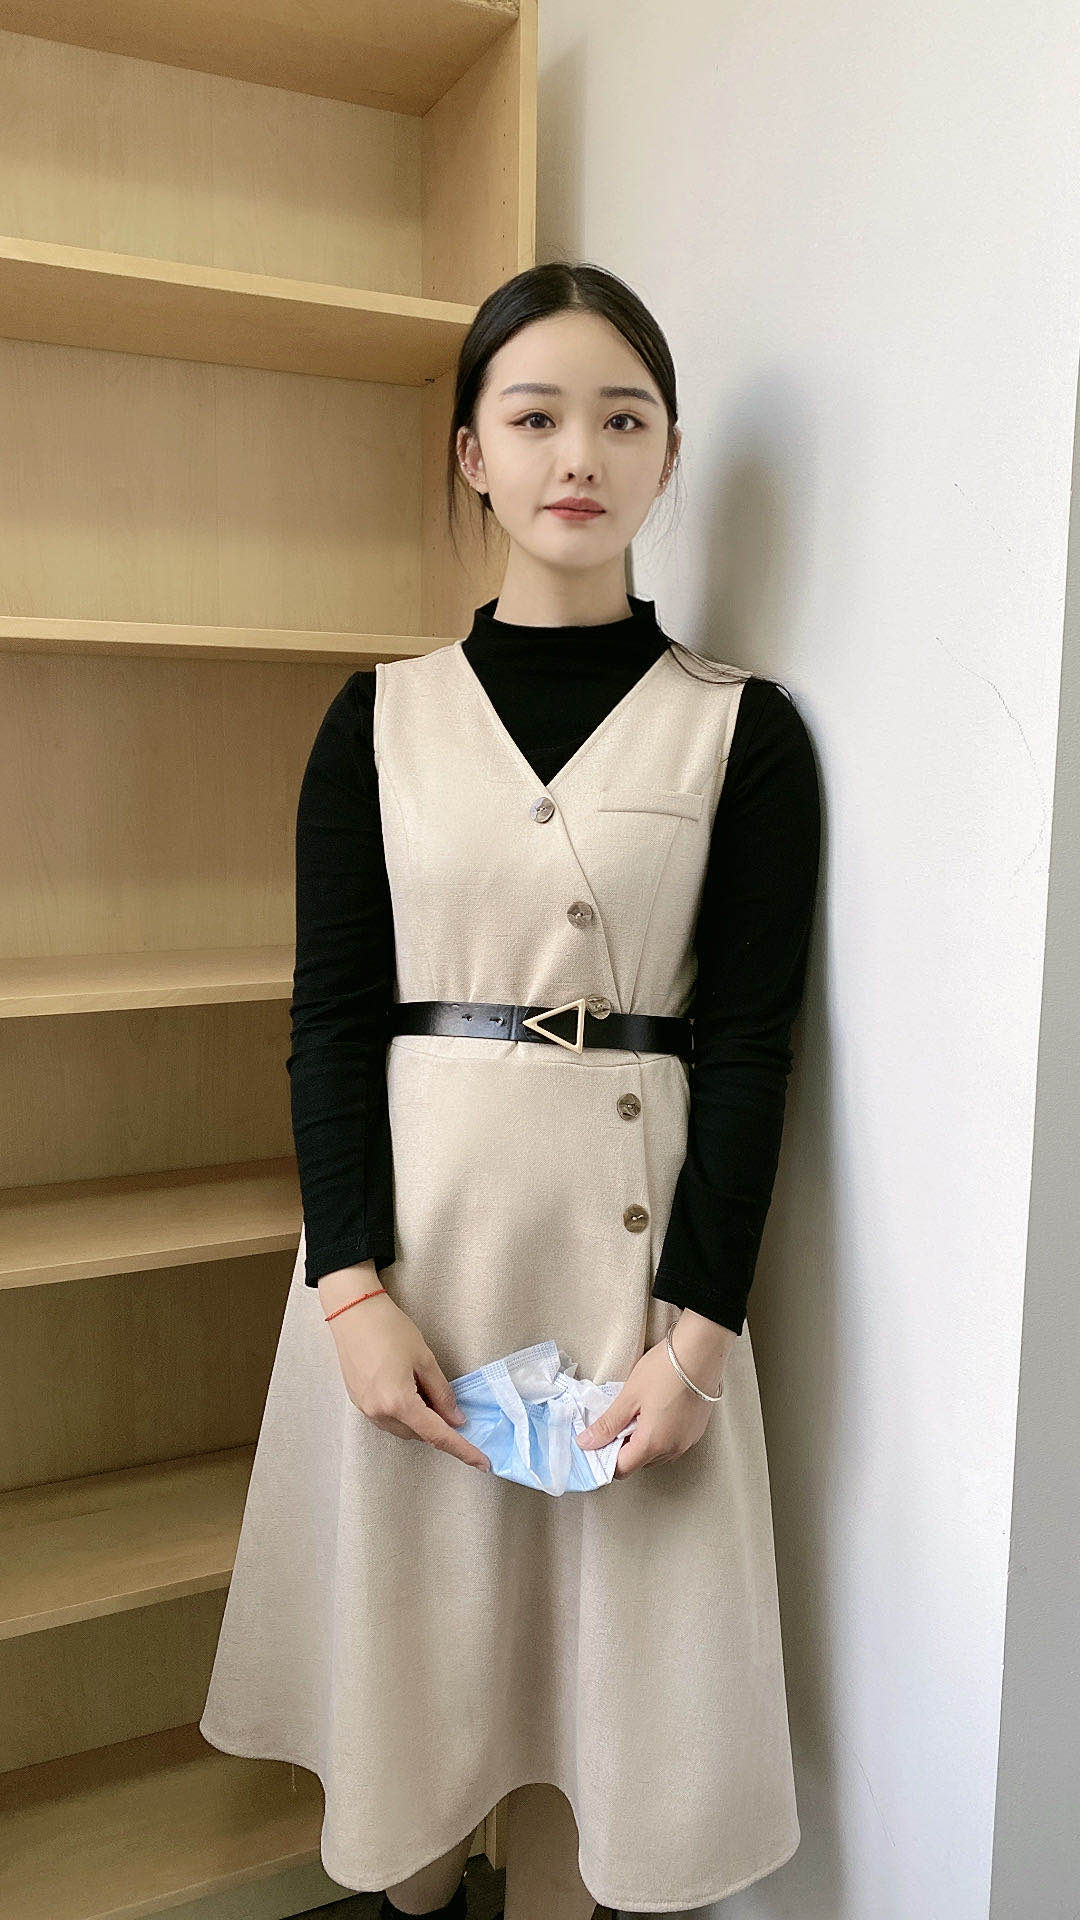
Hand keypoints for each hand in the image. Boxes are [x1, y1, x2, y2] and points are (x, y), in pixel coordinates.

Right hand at [319, 1266, 491, 1473]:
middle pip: (418, 1433)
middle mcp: (379, 1413)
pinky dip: (403, 1413)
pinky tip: (408, 1390)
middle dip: (437, 1426)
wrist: (353, 1312)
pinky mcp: (358, 1401)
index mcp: (398, 1403)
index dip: (461, 1449)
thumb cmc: (391, 1329)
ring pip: (402, 1428)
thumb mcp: (424, 1359)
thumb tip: (456, 1419)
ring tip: (425, 1390)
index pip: (436, 1435)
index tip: (483, 1463)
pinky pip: (387, 1419)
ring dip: (419, 1420)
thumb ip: (442, 1393)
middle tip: (450, 1405)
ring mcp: (365, 1409)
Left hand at [574, 1318, 733, 1478]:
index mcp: (654, 1443)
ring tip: (637, 1412)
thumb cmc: (665, 1369)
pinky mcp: (696, 1430)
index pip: (622, 1469)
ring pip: (656, 1454)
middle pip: (639, 1462)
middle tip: (617, 1420)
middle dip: (624, 1447)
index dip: (605, 1458)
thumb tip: (587, 1442)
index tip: (597, 1441)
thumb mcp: (629, 1396)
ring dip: (642, 1441)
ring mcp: (687, 1440)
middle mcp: (673, 1448)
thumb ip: (607, 1424)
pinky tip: (655, 1411)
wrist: (701, 1350)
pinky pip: (672, 1443)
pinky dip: (659, 1434)